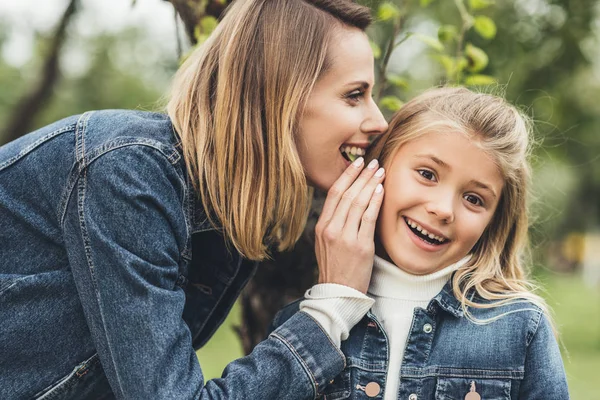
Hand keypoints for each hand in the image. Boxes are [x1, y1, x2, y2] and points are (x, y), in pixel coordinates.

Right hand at [314, 157, 384, 293]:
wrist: (339, 293)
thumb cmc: (336, 267)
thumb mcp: (326, 243)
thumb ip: (334, 223)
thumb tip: (346, 201)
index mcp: (322, 226)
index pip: (333, 194)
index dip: (346, 176)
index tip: (357, 164)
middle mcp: (331, 229)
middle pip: (346, 194)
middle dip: (361, 175)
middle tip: (372, 162)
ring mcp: (345, 237)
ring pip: (357, 202)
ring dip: (370, 184)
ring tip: (380, 172)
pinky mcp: (360, 246)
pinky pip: (368, 218)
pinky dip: (375, 201)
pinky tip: (381, 190)